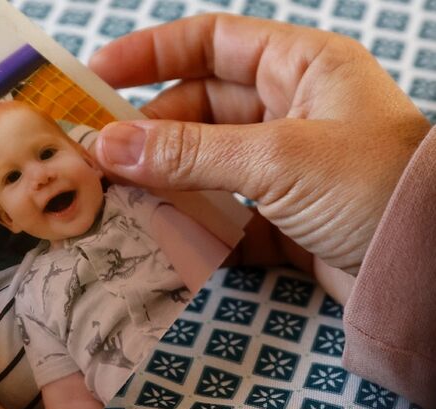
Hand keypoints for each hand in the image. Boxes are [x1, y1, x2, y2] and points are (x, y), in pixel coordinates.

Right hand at [90, 14, 429, 296]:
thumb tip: (108, 146)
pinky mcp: (286, 219)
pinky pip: (226, 213)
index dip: (151, 53)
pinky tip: (169, 240)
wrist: (434, 274)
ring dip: (168, 182)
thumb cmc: (374, 187)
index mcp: (302, 69)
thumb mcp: (277, 158)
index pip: (211, 42)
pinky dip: (197, 227)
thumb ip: (189, 152)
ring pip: (208, 164)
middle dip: (151, 132)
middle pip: (200, 108)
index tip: (97, 74)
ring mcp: (288, 168)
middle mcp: (293, 111)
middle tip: (102, 158)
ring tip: (123, 200)